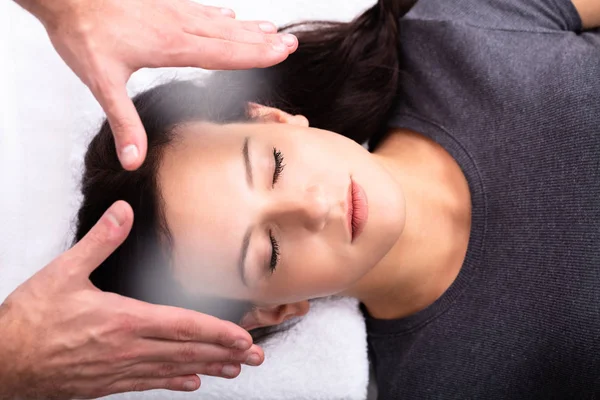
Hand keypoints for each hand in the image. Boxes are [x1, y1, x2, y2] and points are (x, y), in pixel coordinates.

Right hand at [0, 201, 263, 399]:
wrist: (2, 363)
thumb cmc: (30, 319)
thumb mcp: (63, 272)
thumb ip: (100, 241)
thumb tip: (124, 211)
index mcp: (124, 320)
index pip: (183, 326)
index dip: (218, 332)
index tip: (244, 336)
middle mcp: (128, 349)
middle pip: (187, 351)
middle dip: (225, 353)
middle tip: (255, 355)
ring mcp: (120, 369)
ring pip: (174, 369)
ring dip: (208, 368)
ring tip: (236, 369)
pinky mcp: (108, 383)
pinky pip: (149, 384)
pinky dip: (174, 382)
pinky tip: (192, 383)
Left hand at [17, 0, 297, 169]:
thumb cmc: (83, 33)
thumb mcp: (101, 83)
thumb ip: (123, 121)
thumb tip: (134, 158)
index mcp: (171, 46)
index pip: (223, 53)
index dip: (254, 54)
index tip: (280, 52)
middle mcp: (178, 26)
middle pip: (230, 35)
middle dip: (262, 41)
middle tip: (290, 42)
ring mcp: (171, 11)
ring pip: (219, 21)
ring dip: (247, 27)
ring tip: (271, 29)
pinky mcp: (161, 4)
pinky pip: (199, 9)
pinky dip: (219, 15)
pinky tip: (228, 14)